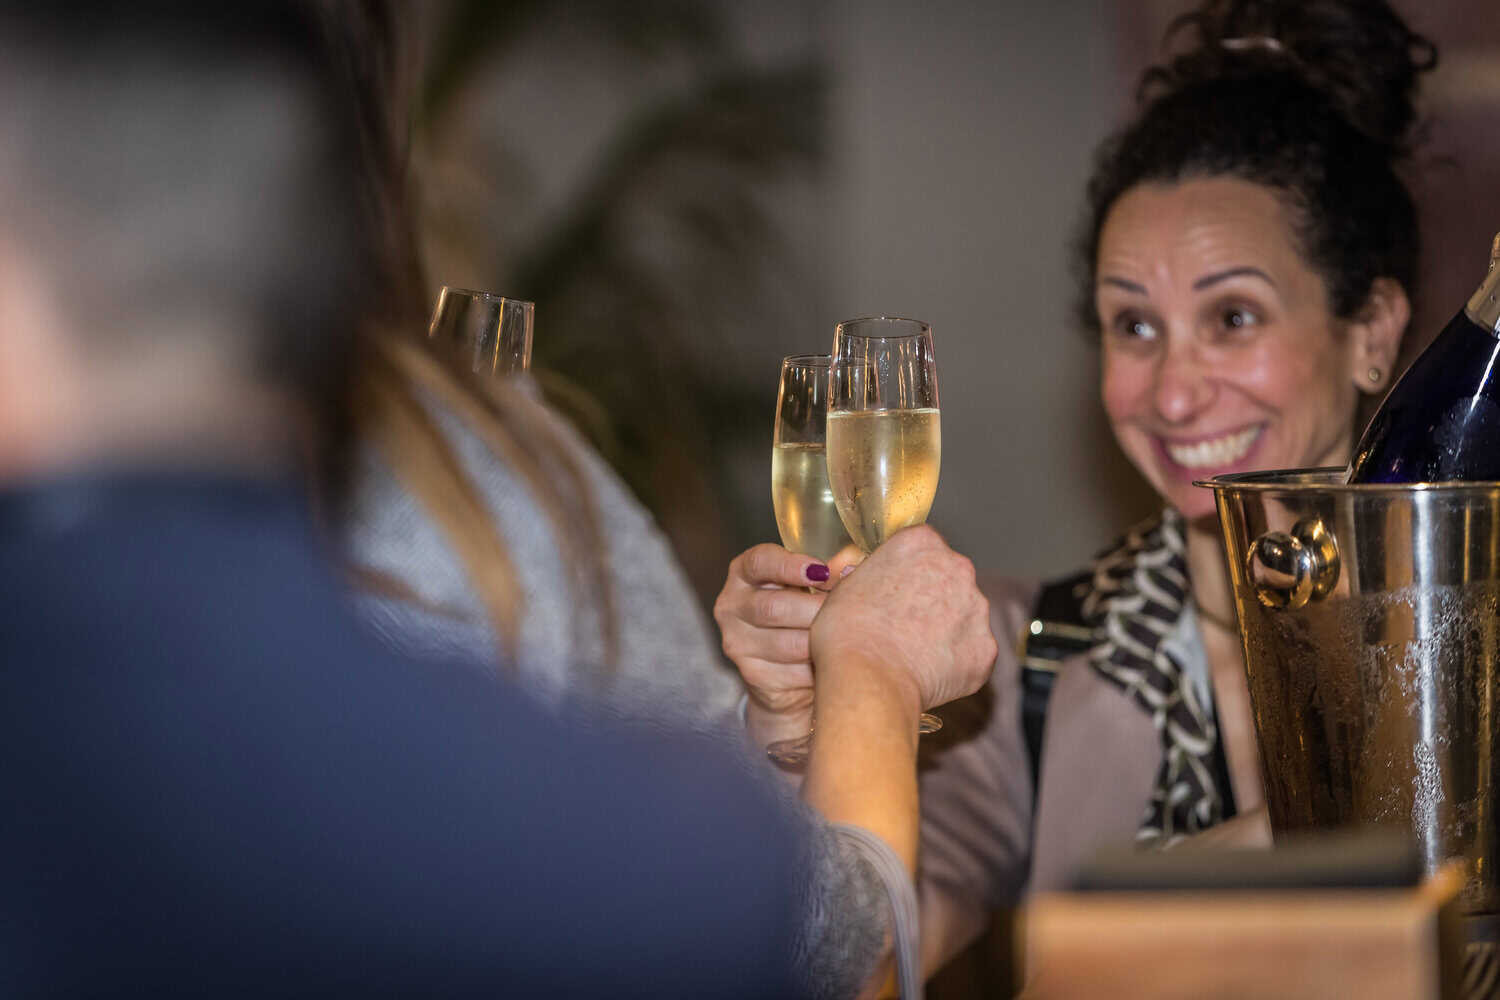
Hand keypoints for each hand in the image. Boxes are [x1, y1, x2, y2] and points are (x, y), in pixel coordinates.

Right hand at [712, 544, 836, 732]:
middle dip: (816, 609)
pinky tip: (835, 660)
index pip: (759, 562)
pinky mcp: (753, 674)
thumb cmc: (799, 612)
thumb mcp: (806, 585)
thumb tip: (850, 569)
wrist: (782, 664)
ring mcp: (738, 643)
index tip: (822, 572)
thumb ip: (826, 573)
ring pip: (786, 643)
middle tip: (849, 609)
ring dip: (822, 641)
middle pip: (774, 607)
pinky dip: (819, 667)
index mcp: (743, 573)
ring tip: (848, 636)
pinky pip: (793, 672)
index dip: (790, 566)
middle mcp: (732, 606)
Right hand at [810, 525, 995, 715]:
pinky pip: (971, 652)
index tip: (894, 588)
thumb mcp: (845, 587)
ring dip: (945, 629)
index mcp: (922, 543)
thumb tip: (874, 582)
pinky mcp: (986, 649)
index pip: (922, 547)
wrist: (869, 681)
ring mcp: (976, 609)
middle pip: (948, 577)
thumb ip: (872, 576)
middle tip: (902, 623)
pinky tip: (927, 671)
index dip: (906, 570)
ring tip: (911, 652)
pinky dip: (954, 662)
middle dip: (931, 597)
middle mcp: (957, 568)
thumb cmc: (849, 634)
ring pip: (964, 615)